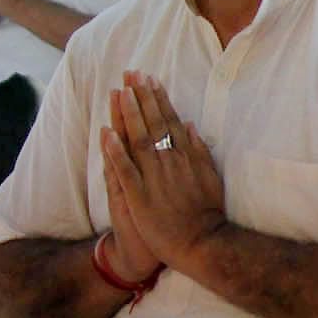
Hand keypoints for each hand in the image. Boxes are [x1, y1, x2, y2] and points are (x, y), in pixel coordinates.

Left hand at [100, 71, 224, 275]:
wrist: (202, 243)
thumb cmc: (207, 213)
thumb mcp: (211, 177)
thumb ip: (200, 151)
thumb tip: (191, 125)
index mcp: (186, 157)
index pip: (170, 121)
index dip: (158, 99)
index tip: (150, 80)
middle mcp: (170, 163)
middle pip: (153, 124)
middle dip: (142, 98)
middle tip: (132, 74)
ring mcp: (154, 179)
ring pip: (139, 141)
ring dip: (129, 115)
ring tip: (120, 92)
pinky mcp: (139, 197)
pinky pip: (125, 170)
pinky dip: (115, 151)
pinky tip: (106, 133)